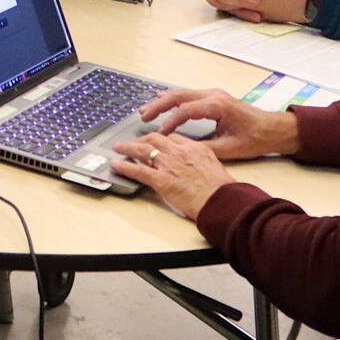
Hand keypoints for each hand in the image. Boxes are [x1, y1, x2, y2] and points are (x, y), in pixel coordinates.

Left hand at [109, 131, 234, 220]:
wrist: (222, 201)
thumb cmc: (223, 190)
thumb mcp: (216, 167)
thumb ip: (203, 162)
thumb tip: (196, 165)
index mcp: (195, 148)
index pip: (173, 138)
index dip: (162, 139)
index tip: (156, 142)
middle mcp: (179, 152)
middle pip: (155, 139)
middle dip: (142, 139)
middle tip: (134, 142)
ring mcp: (169, 165)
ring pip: (143, 150)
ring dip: (128, 147)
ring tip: (118, 148)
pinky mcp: (161, 180)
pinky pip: (138, 170)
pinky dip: (125, 166)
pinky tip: (116, 165)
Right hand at [138, 88, 301, 160]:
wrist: (275, 129)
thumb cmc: (256, 138)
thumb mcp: (230, 148)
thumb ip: (205, 147)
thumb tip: (183, 149)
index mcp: (217, 105)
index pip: (185, 110)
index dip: (169, 122)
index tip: (158, 133)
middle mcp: (213, 95)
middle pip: (178, 95)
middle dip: (158, 105)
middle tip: (142, 115)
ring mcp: (213, 94)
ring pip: (182, 93)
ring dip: (163, 101)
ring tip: (146, 110)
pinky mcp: (214, 98)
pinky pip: (188, 95)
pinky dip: (173, 100)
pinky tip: (162, 102)